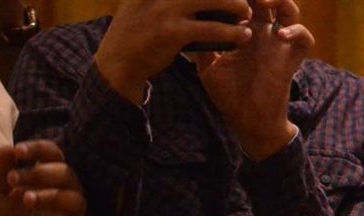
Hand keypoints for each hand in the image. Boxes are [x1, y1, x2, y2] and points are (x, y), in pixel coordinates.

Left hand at [0, 140, 91, 215]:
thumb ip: (1, 169)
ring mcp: (73, 213)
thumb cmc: (6, 215)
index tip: (19, 152)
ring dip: (52, 196)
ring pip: (75, 199)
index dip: (39, 149)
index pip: (53, 153)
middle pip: (66, 173)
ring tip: (27, 200)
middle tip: (13, 180)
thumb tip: (7, 148)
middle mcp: (65, 190)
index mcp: (48, 174)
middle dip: (40, 174)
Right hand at [94, 0, 250, 102]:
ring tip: (246, 12)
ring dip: (233, 5)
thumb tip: (198, 0)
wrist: (117, 61)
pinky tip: (242, 35)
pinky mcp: (172, 32)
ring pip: (210, 0)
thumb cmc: (136, 33)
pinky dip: (230, 32)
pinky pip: (209, 29)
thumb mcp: (143, 3)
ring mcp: (164, 9)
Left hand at [196, 0, 314, 159]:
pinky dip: (297, 32)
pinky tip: (281, 35)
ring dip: (280, 1)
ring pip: (290, 10)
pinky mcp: (291, 59)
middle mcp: (263, 34)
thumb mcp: (208, 66)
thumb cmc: (229, 95)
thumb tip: (192, 23)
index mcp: (243, 32)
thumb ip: (204, 44)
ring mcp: (279, 45)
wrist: (248, 121)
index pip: (245, 2)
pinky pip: (305, 39)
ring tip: (265, 2)